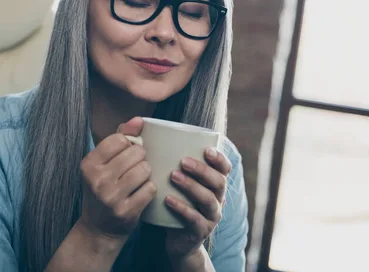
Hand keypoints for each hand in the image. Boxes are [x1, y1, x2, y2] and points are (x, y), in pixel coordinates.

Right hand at [78, 117, 155, 241]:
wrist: (98, 228)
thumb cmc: (103, 189)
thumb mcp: (102, 163)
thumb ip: (119, 138)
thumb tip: (138, 120)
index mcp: (88, 164)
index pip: (120, 139)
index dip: (128, 145)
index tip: (124, 155)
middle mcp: (97, 180)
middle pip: (136, 152)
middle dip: (140, 159)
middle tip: (132, 170)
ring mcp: (111, 197)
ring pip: (145, 169)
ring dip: (146, 174)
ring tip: (137, 181)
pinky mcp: (126, 211)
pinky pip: (150, 188)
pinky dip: (149, 189)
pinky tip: (140, 194)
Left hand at [164, 146, 231, 260]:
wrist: (176, 240)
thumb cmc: (174, 201)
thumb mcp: (176, 183)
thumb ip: (166, 159)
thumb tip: (143, 129)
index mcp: (214, 184)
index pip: (225, 169)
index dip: (219, 158)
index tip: (206, 149)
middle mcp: (218, 199)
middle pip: (219, 182)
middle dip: (203, 170)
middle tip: (183, 161)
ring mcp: (211, 216)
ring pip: (208, 200)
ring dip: (192, 186)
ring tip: (173, 176)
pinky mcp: (200, 231)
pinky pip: (194, 219)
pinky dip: (182, 208)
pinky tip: (168, 199)